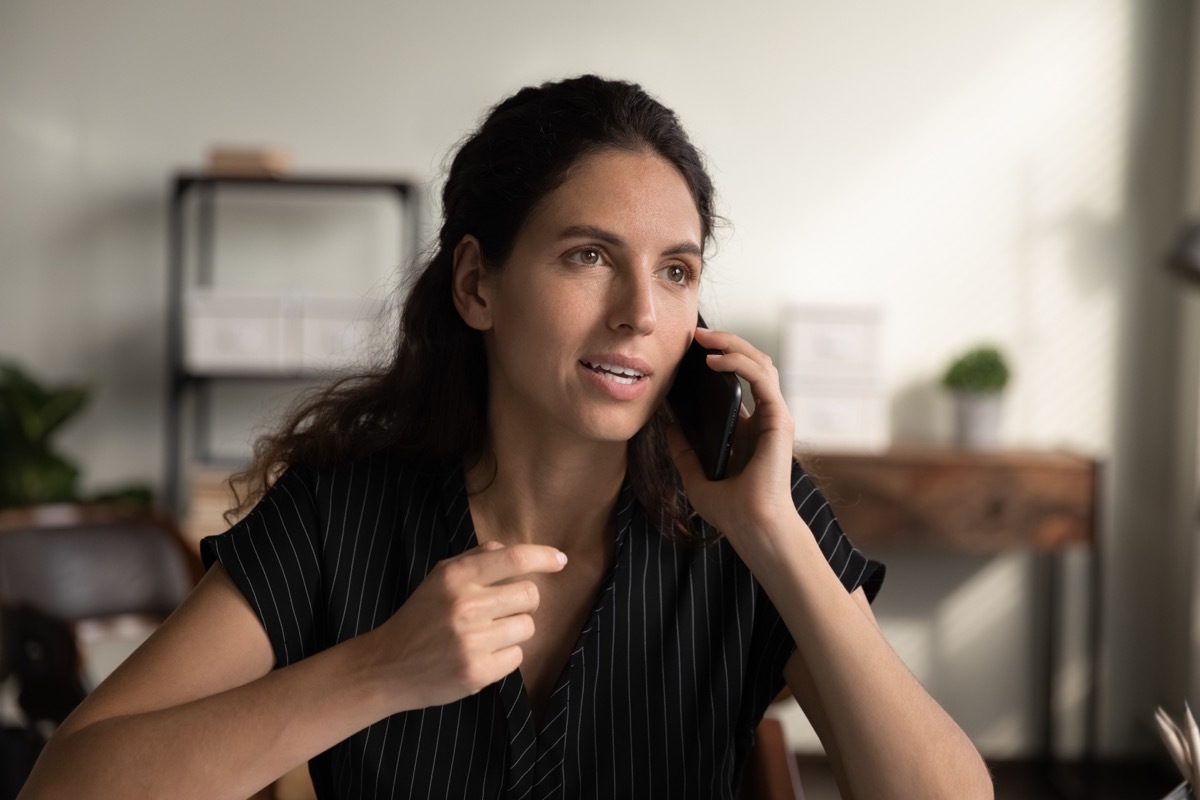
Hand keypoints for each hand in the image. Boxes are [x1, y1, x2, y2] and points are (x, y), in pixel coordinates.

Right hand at [366, 541, 565, 710]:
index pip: (513, 559)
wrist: (386, 666)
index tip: (560, 560)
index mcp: (455, 577)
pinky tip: (482, 654)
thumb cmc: (420, 618)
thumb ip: (475, 559)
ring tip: (486, 635)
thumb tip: (510, 550)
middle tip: (503, 610)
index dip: (543, 557)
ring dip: (513, 631)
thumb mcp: (439, 578)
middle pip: (529, 595)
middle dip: (524, 602)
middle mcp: (465, 606)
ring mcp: (471, 641)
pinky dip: (505, 656)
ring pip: (527, 627)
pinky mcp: (477, 671)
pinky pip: (517, 656)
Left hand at [666, 327, 797, 546]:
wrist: (751, 528)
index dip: (717, 358)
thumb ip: (683, 451)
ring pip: (759, 362)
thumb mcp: (694, 476)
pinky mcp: (779, 419)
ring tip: (703, 338)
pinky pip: (761, 377)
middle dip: (724, 343)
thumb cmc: (730, 510)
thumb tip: (668, 426)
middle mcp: (765, 418)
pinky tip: (713, 360)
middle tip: (694, 334)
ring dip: (731, 344)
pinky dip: (738, 362)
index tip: (689, 350)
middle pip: (750, 363)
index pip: (738, 379)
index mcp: (749, 428)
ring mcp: (775, 416)